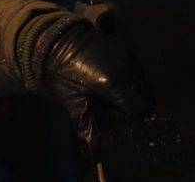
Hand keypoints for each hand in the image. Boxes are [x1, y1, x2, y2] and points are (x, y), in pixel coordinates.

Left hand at [41, 22, 150, 150]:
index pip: (139, 109)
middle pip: (143, 95)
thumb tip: (94, 153)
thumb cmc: (59, 74)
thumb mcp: (70, 102)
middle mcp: (126, 69)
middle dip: (130, 103)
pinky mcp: (124, 47)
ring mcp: (127, 55)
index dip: (127, 116)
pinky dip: (127, 77)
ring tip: (106, 88)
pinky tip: (107, 76)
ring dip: (129, 89)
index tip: (111, 113)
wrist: (52, 40)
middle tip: (108, 103)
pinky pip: (134, 68)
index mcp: (113, 84)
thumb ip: (86, 128)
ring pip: (141, 82)